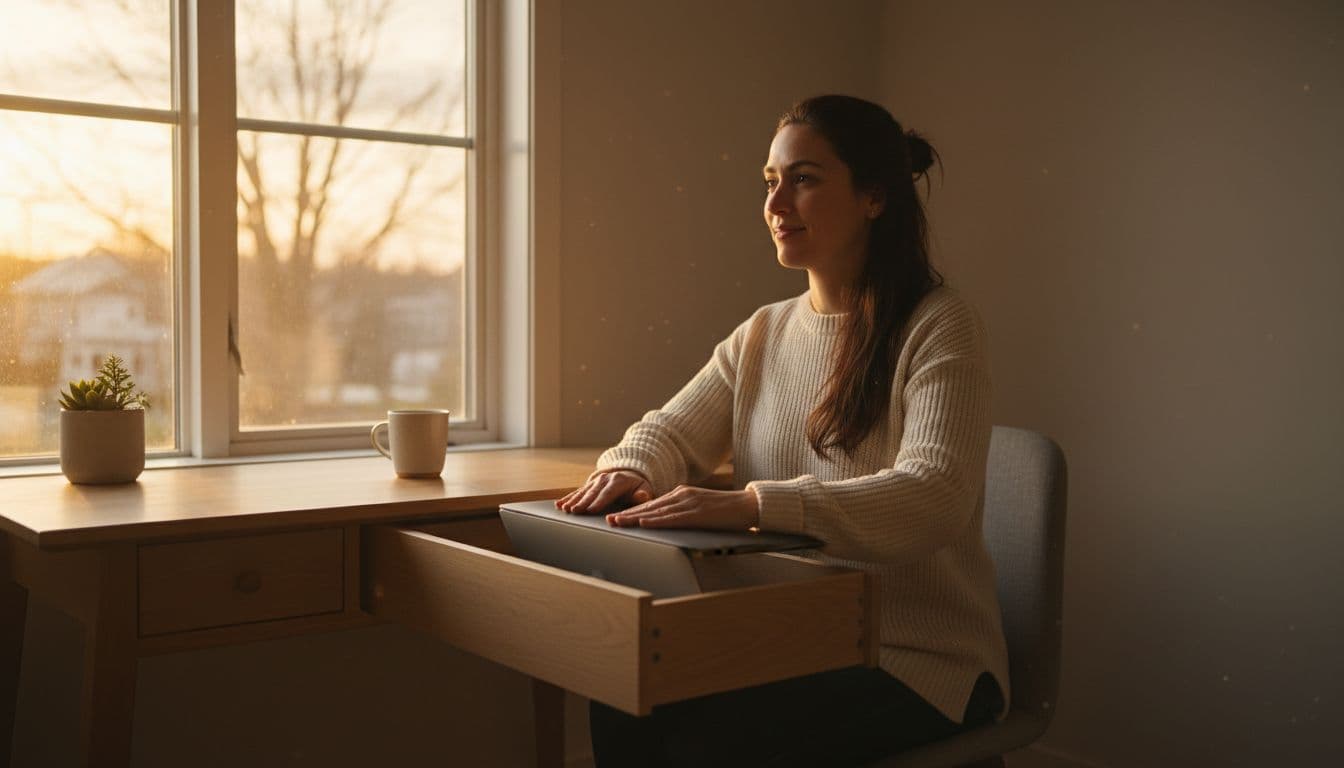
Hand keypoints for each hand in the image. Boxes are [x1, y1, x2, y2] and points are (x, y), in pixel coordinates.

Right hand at [557, 470, 652, 513]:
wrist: (629, 476)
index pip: (608, 492)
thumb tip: (642, 496)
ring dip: (573, 500)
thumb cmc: (637, 488)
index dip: (599, 501)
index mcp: (619, 481)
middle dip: (582, 502)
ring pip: (583, 491)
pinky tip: (559, 504)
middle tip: (574, 511)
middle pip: (593, 492)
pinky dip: (568, 498)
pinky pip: (577, 492)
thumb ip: (643, 494)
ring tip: (564, 508)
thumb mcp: (644, 489)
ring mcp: (595, 481)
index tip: (591, 510)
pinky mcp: (589, 485)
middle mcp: (605, 479)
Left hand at [605, 486, 759, 530]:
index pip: (652, 504)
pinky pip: (674, 517)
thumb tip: (667, 522)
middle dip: (628, 513)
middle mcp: (682, 495)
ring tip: (619, 522)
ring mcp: (690, 502)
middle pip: (650, 506)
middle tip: (608, 520)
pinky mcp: (698, 512)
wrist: (749, 505)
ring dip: (636, 517)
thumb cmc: (726, 512)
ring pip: (657, 511)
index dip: (633, 510)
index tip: (616, 516)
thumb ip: (683, 513)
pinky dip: (657, 520)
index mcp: (682, 494)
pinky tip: (645, 523)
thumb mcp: (700, 509)